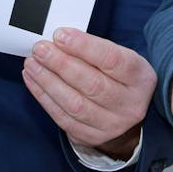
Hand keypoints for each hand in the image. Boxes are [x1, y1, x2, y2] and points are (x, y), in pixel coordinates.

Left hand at [23, 27, 156, 159]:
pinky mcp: (91, 136)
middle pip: (93, 84)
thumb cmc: (117, 77)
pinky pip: (63, 118)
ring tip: (32, 63)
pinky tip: (33, 80)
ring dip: (48, 82)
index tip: (59, 35)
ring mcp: (112, 124)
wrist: (125, 113)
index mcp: (141, 78)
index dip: (84, 46)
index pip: (112, 60)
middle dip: (61, 64)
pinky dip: (44, 98)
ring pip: (75, 104)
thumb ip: (93, 49)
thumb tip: (58, 39)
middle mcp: (130, 104)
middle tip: (40, 49)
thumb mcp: (119, 58)